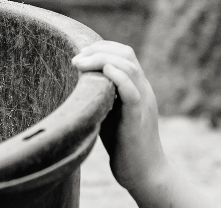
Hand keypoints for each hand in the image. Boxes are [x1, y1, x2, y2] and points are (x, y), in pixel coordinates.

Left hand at [72, 41, 164, 192]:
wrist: (144, 172)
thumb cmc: (124, 144)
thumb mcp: (111, 111)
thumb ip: (102, 94)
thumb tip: (78, 80)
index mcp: (138, 87)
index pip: (125, 54)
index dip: (102, 47)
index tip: (81, 54)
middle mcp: (143, 90)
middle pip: (127, 54)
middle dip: (98, 50)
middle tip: (76, 59)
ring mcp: (143, 103)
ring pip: (130, 68)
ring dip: (102, 60)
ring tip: (80, 64)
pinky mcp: (138, 119)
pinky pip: (133, 93)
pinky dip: (119, 78)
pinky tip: (105, 72)